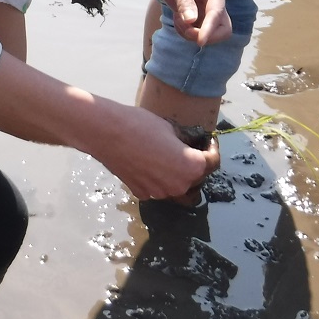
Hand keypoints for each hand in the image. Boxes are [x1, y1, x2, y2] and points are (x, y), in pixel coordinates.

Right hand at [94, 103, 218, 198]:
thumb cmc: (140, 125)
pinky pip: (157, 187)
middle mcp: (178, 186)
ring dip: (177, 174)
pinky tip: (149, 162)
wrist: (106, 133)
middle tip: (189, 146)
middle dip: (196, 163)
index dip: (212, 149)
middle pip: (196, 177)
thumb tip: (192, 144)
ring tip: (167, 156)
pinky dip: (158, 178)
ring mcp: (159, 193)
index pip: (213, 162)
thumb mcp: (171, 127)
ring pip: (177, 186)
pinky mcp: (142, 193)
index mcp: (190, 168)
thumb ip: (186, 141)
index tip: (207, 141)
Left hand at [144, 0, 230, 46]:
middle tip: (187, 30)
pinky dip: (184, 30)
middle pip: (222, 30)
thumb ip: (185, 3)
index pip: (218, 17)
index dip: (209, 31)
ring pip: (206, 33)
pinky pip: (193, 31)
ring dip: (191, 33)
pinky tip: (176, 18)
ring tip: (177, 20)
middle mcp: (214, 2)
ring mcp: (203, 9)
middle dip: (206, 35)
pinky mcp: (192, 13)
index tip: (200, 42)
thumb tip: (191, 22)